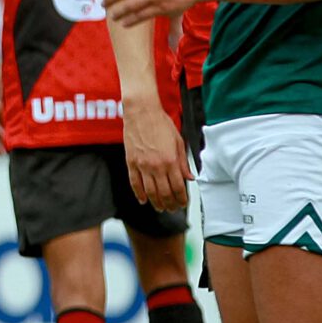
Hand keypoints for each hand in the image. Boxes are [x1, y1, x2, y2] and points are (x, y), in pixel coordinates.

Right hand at [122, 94, 191, 210]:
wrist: (141, 113)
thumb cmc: (161, 124)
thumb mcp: (178, 142)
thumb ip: (183, 162)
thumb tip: (189, 177)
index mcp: (171, 160)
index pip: (178, 187)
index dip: (182, 198)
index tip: (183, 203)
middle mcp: (156, 166)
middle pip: (164, 193)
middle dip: (170, 204)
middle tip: (173, 209)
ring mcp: (142, 165)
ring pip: (150, 191)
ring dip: (156, 203)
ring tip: (161, 208)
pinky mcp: (131, 163)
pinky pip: (135, 183)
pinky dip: (139, 194)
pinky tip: (143, 200)